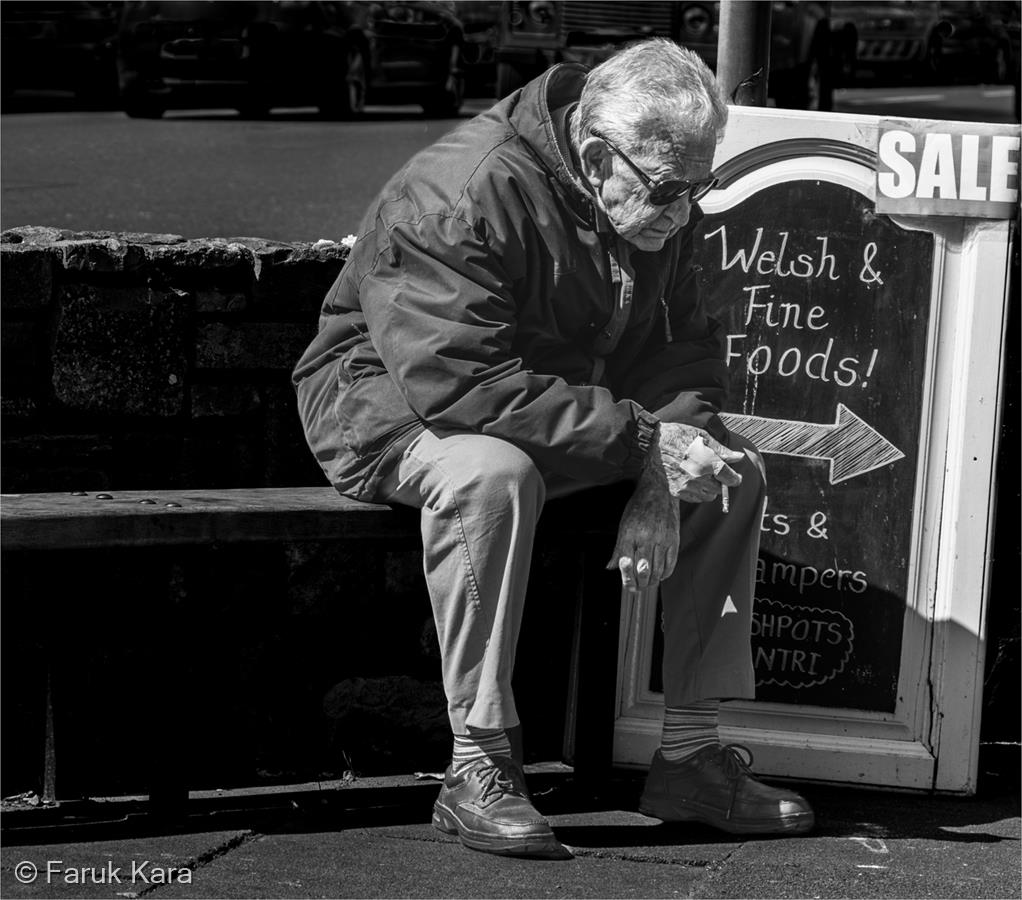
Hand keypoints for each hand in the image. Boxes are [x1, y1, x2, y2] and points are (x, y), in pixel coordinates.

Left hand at [606, 465, 679, 593]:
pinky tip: (662, 575)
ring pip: (657, 570)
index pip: (626, 564)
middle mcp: (645, 538)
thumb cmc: (638, 507)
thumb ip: (618, 548)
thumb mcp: (624, 525)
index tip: (629, 587)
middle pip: (643, 570)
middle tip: (639, 588)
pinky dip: (666, 573)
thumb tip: (610, 567)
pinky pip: (671, 563)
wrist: (659, 490)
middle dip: (640, 584)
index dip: (627, 580)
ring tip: (650, 583)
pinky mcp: (674, 539)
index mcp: (629, 534)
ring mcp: (661, 539)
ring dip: (653, 581)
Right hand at [650, 422, 744, 501]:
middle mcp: (699, 478)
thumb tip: (738, 457)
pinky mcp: (677, 492)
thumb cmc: (678, 436)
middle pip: (719, 489)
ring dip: (708, 488)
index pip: (730, 478)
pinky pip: (694, 498)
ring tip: (700, 474)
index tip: (736, 477)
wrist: (651, 444)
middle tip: (712, 471)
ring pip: (708, 496)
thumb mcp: (702, 437)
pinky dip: (696, 491)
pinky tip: (690, 478)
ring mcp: (687, 487)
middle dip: (719, 481)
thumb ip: (721, 450)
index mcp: (708, 463)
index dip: (735, 478)